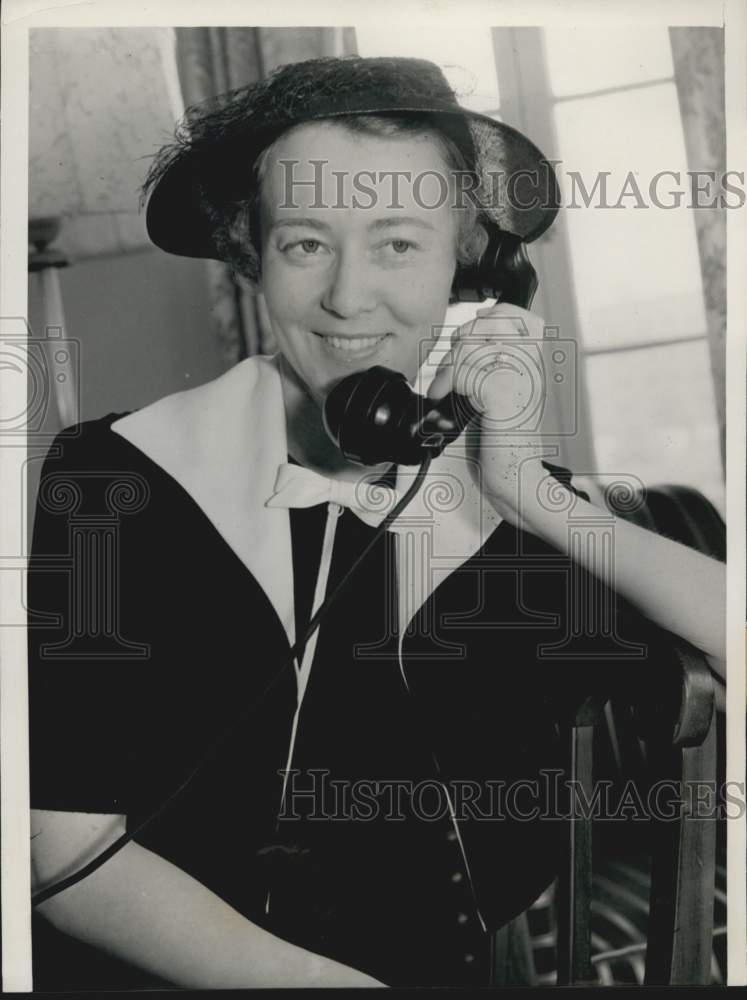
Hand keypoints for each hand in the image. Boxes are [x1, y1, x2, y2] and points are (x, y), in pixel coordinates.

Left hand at [427, 301, 553, 527]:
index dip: (495, 314)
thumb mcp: (495, 395)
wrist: (514, 479)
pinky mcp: (502, 397)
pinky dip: (445, 383)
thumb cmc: (501, 443)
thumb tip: (464, 339)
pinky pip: (467, 371)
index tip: (476, 328)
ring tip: (444, 387)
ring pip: (475, 346)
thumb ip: (488, 366)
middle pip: (492, 323)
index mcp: (531, 365)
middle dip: (462, 340)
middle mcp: (530, 368)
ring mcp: (518, 381)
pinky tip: (441, 398)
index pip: (520, 316)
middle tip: (454, 369)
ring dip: (449, 365)